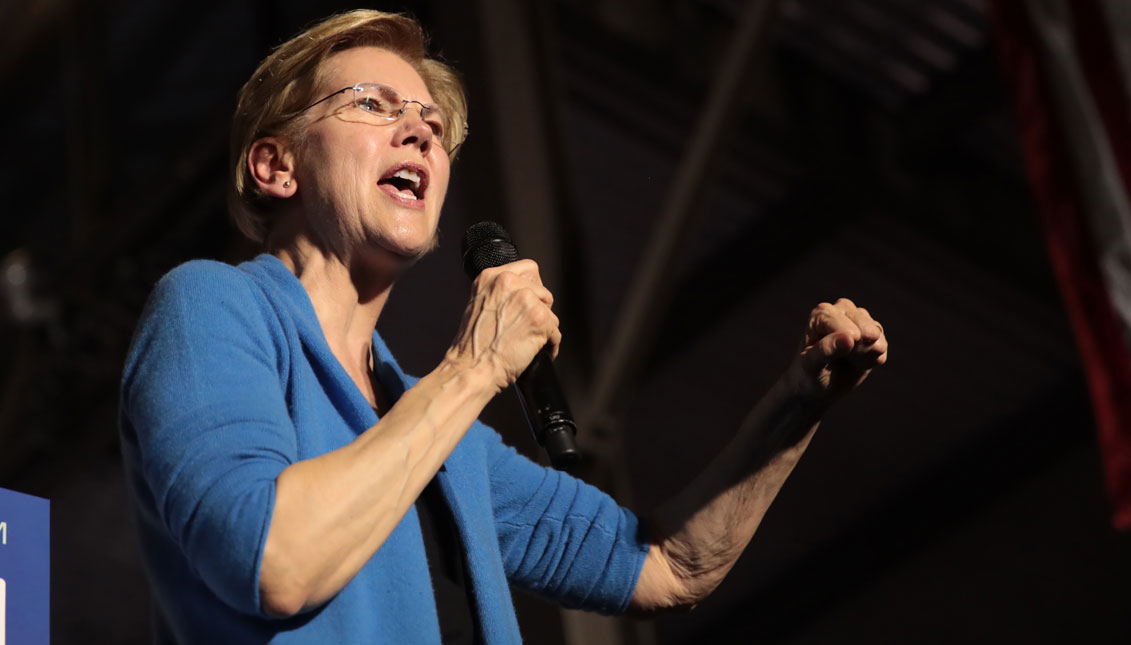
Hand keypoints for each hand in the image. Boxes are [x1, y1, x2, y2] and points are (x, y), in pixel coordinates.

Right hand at [446, 259, 560, 391]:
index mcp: (491, 277)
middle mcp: (509, 283)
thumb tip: (520, 295)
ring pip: (549, 311)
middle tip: (527, 326)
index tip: (531, 301)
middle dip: (539, 309)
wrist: (471, 368)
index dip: (532, 288)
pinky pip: (556, 331)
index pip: (528, 269)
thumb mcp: (478, 305)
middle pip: (543, 290)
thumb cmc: (472, 346)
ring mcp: (526, 299)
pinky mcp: (540, 318)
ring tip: (530, 341)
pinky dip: (550, 345)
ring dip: (544, 328)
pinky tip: (537, 351)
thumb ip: (499, 294)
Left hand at [788, 298, 887, 404]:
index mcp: (821, 314)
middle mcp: (841, 310)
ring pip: (875, 333)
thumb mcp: (811, 365)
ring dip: (867, 353)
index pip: (842, 321)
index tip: (840, 354)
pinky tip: (859, 365)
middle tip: (845, 360)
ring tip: (850, 362)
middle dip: (859, 347)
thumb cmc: (809, 373)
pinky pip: (881, 344)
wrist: (819, 387)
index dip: (846, 341)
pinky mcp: (871, 333)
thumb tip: (850, 338)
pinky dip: (874, 359)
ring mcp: (858, 320)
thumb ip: (826, 350)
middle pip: (863, 325)